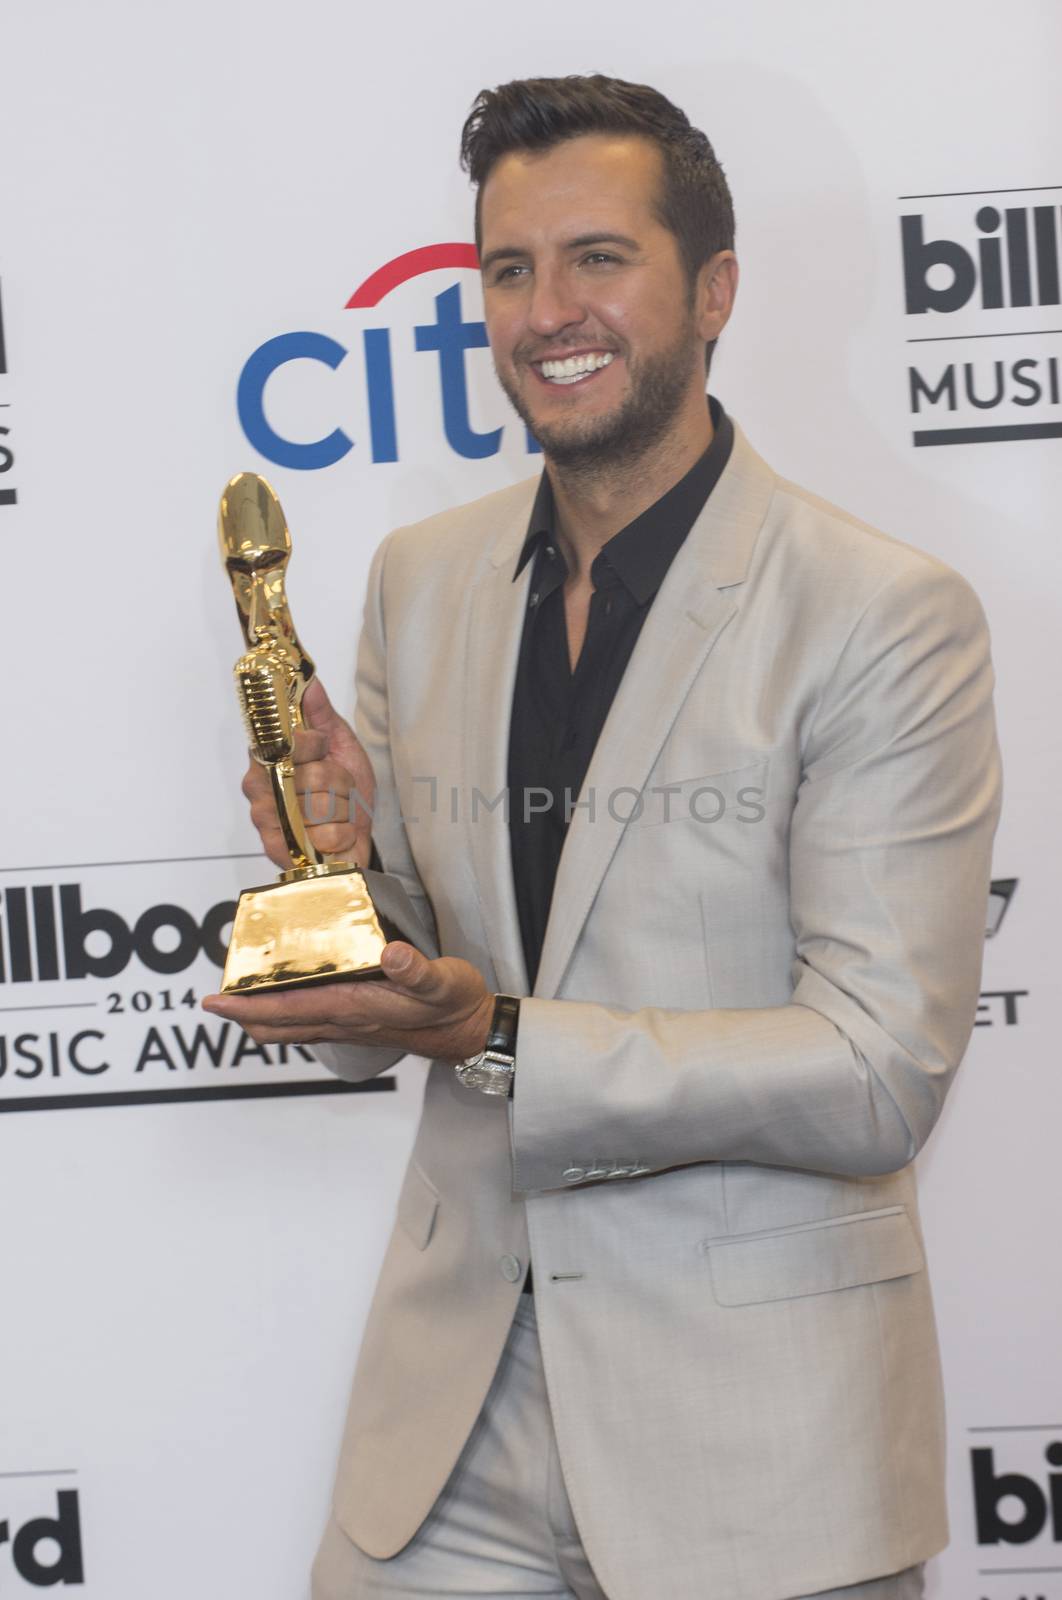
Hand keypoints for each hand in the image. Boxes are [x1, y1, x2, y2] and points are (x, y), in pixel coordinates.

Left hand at [202, 943, 494, 1063]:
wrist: (472, 1031)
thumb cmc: (456, 1004)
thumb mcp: (443, 981)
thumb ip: (417, 970)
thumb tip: (391, 952)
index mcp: (355, 1007)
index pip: (288, 1010)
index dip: (247, 1006)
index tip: (213, 1000)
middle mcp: (345, 1020)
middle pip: (277, 1025)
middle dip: (242, 1014)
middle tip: (215, 996)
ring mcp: (349, 1026)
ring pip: (289, 1028)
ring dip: (259, 1016)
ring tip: (239, 996)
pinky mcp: (358, 1024)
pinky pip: (308, 1024)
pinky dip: (284, 1015)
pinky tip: (283, 998)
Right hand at [242, 679, 375, 868]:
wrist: (356, 834)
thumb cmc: (344, 790)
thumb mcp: (339, 745)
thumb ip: (321, 715)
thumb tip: (309, 682)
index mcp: (268, 756)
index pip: (290, 741)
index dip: (316, 745)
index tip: (323, 748)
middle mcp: (260, 787)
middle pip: (310, 776)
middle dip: (339, 782)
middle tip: (338, 787)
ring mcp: (266, 820)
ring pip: (319, 807)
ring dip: (342, 810)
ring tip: (337, 812)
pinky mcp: (277, 850)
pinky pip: (321, 837)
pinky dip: (341, 835)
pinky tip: (335, 835)